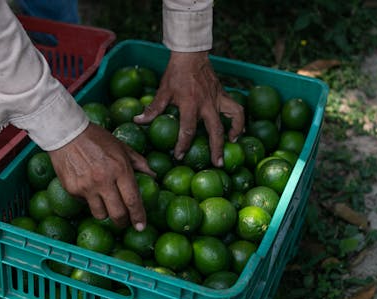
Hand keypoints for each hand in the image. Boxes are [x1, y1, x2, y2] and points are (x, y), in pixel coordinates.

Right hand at [48, 123, 154, 230]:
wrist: (66, 133)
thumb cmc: (97, 139)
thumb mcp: (121, 147)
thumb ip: (139, 162)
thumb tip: (153, 176)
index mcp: (119, 169)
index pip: (132, 200)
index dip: (138, 216)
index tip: (141, 226)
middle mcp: (103, 181)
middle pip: (117, 214)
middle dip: (123, 222)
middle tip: (124, 222)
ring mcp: (86, 187)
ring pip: (100, 214)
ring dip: (105, 213)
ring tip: (106, 206)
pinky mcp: (72, 189)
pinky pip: (85, 204)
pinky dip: (90, 201)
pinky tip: (89, 189)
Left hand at [134, 51, 243, 166]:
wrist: (191, 56)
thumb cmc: (175, 74)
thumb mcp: (163, 91)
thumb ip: (153, 108)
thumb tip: (138, 121)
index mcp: (190, 104)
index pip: (187, 130)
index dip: (183, 145)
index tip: (179, 156)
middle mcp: (206, 104)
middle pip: (215, 130)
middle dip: (216, 148)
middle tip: (216, 164)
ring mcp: (218, 99)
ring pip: (232, 117)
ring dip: (234, 132)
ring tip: (231, 144)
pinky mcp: (224, 95)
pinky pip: (236, 108)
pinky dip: (239, 120)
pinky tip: (237, 130)